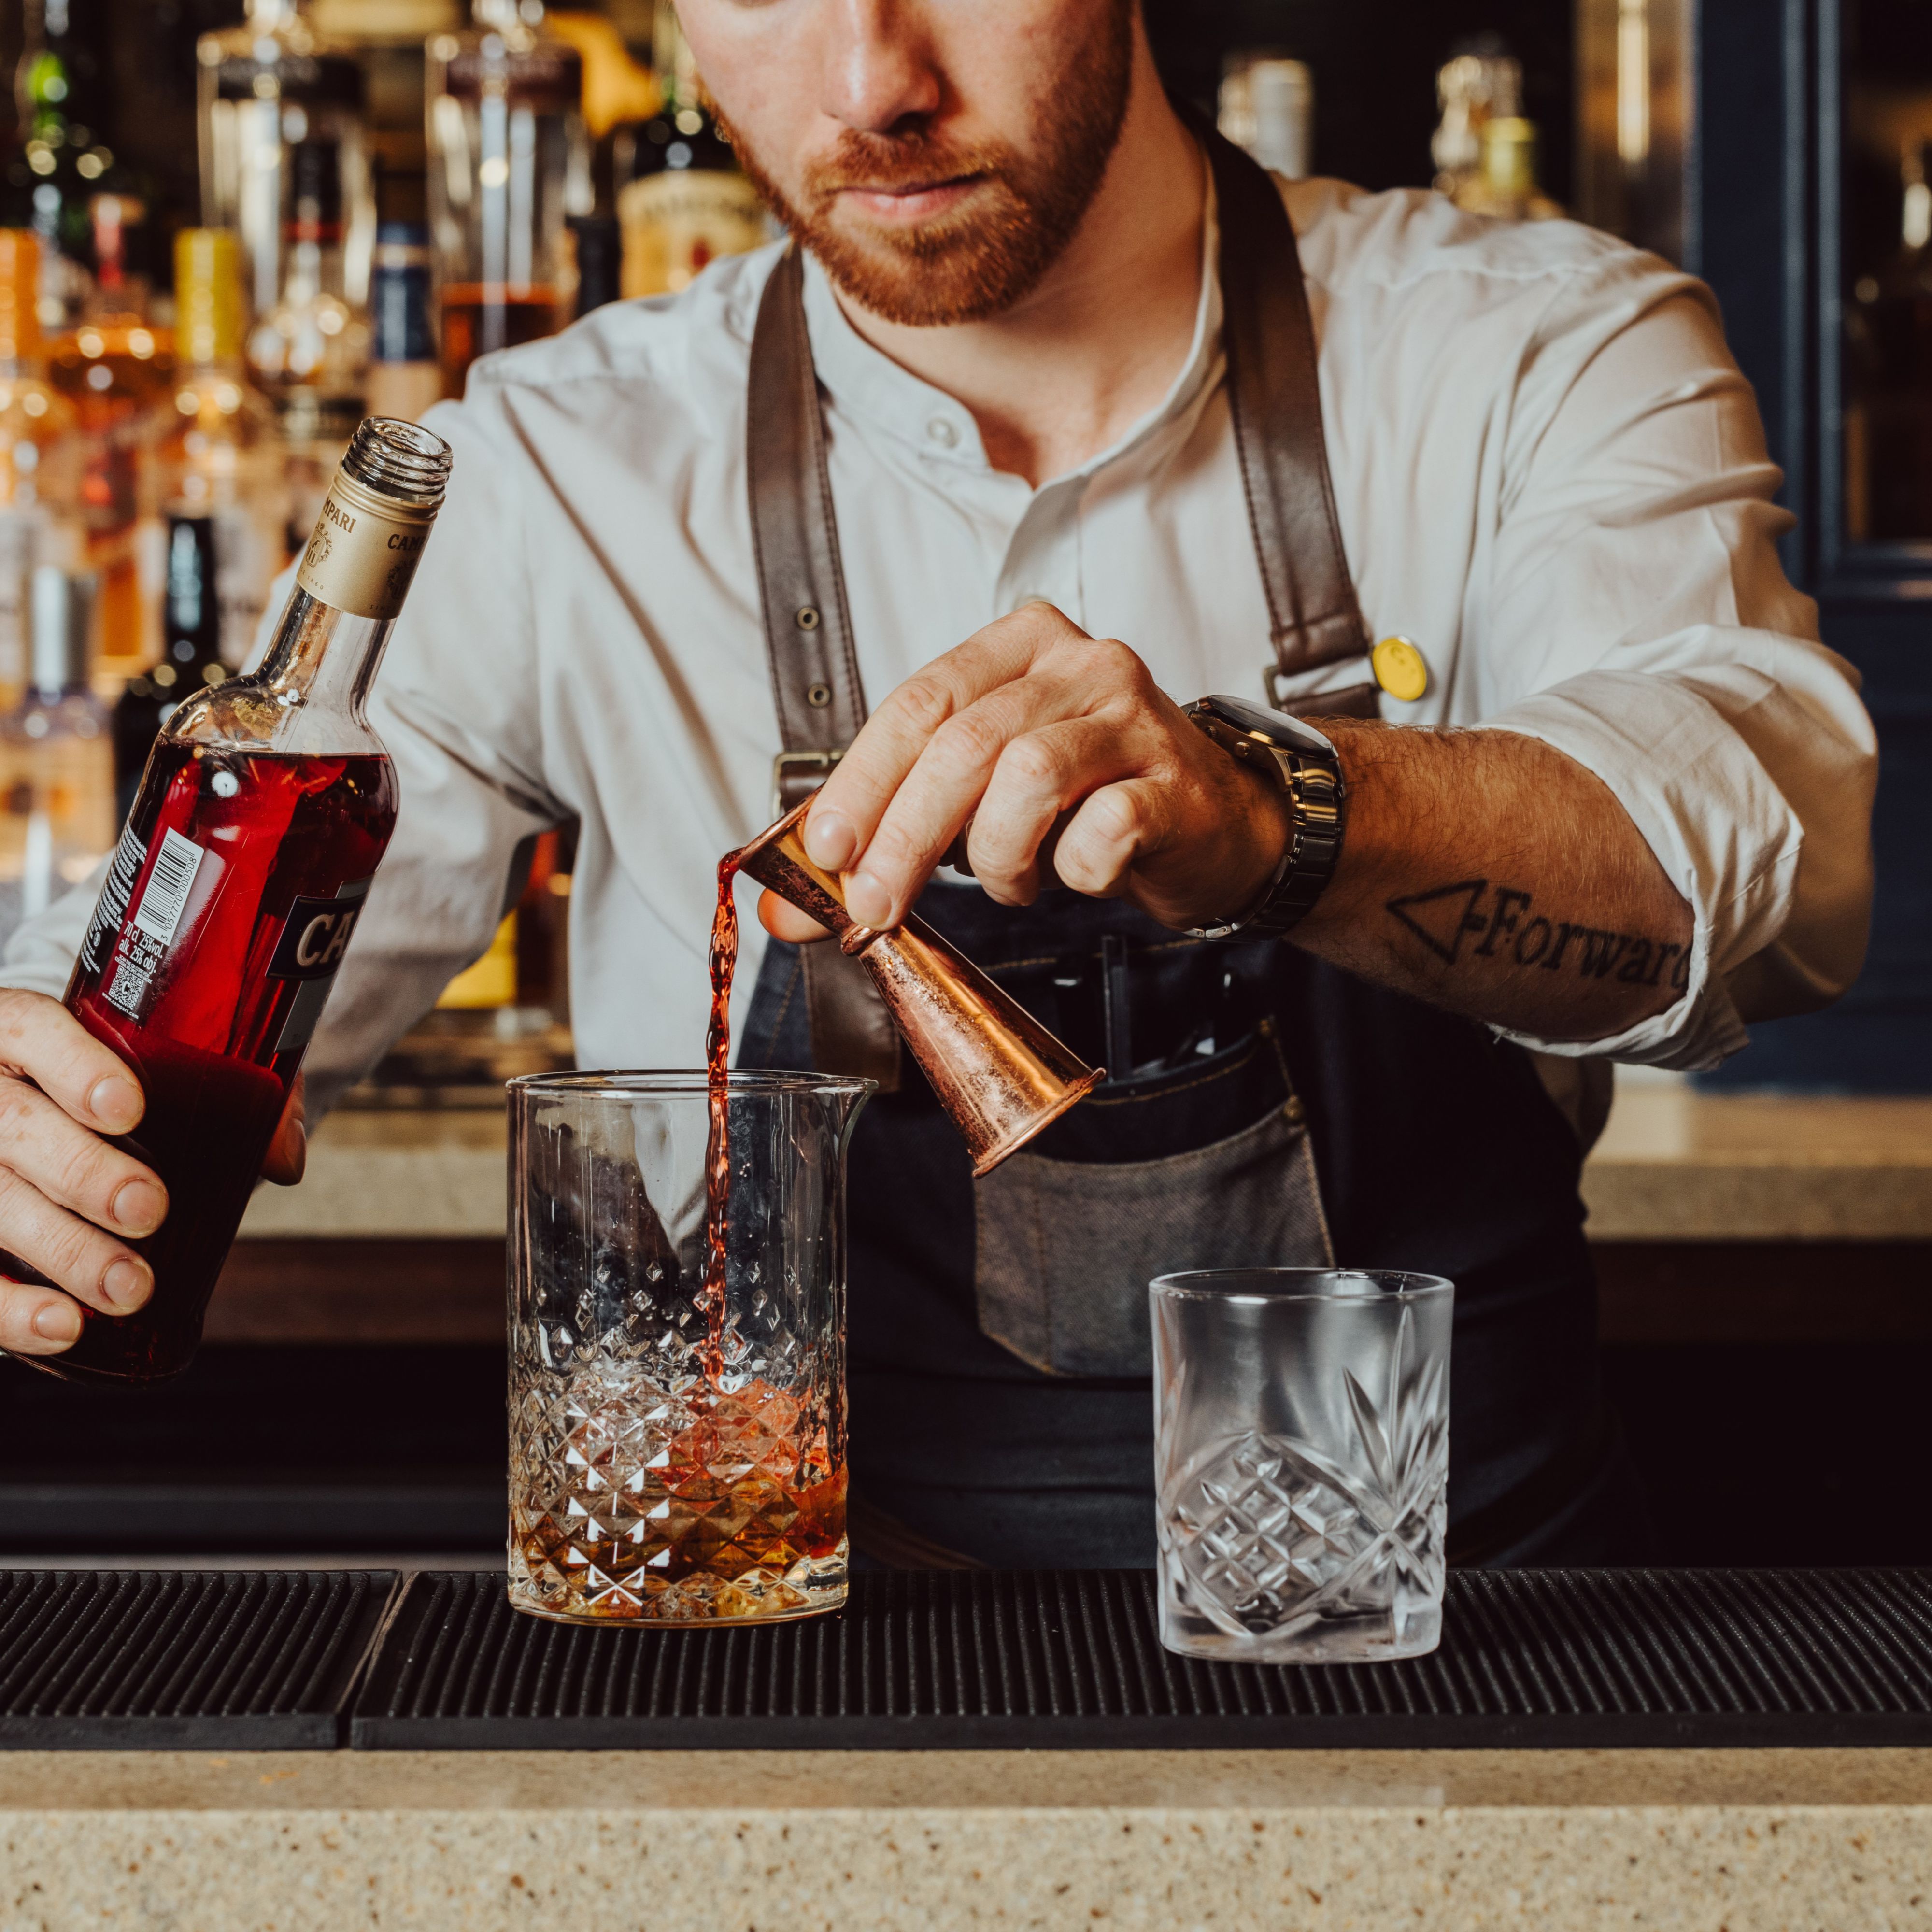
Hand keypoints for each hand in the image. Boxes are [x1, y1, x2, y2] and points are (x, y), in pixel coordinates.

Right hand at [0, 995, 305, 1359]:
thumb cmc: (110, 1094)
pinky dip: (9, 1309)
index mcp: (21, 1033)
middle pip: (11, 1125)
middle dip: (82, 1173)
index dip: (74, 1067)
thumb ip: (236, 1095)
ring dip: (60, 1249)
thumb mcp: (166, 1073)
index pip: (35, 1031)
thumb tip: (285, 1157)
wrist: (46, 1121)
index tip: (130, 1109)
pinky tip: (62, 1326)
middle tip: (148, 1210)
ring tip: (128, 1287)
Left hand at [757, 603, 1289, 942]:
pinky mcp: (1175, 781)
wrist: (1213, 825)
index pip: (918, 700)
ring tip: (1007, 879)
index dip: (862, 780)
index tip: (827, 851)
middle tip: (876, 907)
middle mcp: (1080, 663)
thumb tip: (788, 906)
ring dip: (995, 855)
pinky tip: (1075, 873)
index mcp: (1018, 646)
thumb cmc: (1087, 802)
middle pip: (964, 743)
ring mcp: (1134, 717)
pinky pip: (1101, 830)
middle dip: (905, 836)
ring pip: (1027, 777)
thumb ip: (887, 835)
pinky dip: (1071, 871)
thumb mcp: (979, 798)